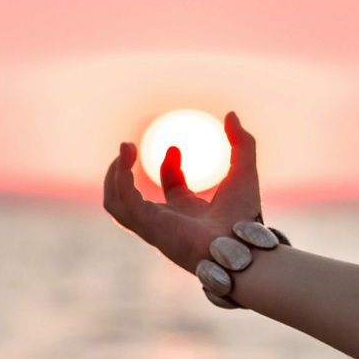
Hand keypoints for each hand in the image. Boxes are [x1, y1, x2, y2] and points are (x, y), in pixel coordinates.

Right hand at [101, 112, 264, 277]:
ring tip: (124, 149)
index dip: (170, 164)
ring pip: (116, 204)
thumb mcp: (243, 171)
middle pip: (132, 198)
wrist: (240, 244)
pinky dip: (119, 180)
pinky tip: (125, 159)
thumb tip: (230, 114)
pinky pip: (121, 203)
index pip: (173, 186)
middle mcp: (170, 220)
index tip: (175, 147)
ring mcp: (154, 226)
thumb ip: (241, 143)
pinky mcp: (147, 227)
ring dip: (114, 176)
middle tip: (128, 146)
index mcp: (192, 211)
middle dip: (124, 171)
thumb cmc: (244, 217)